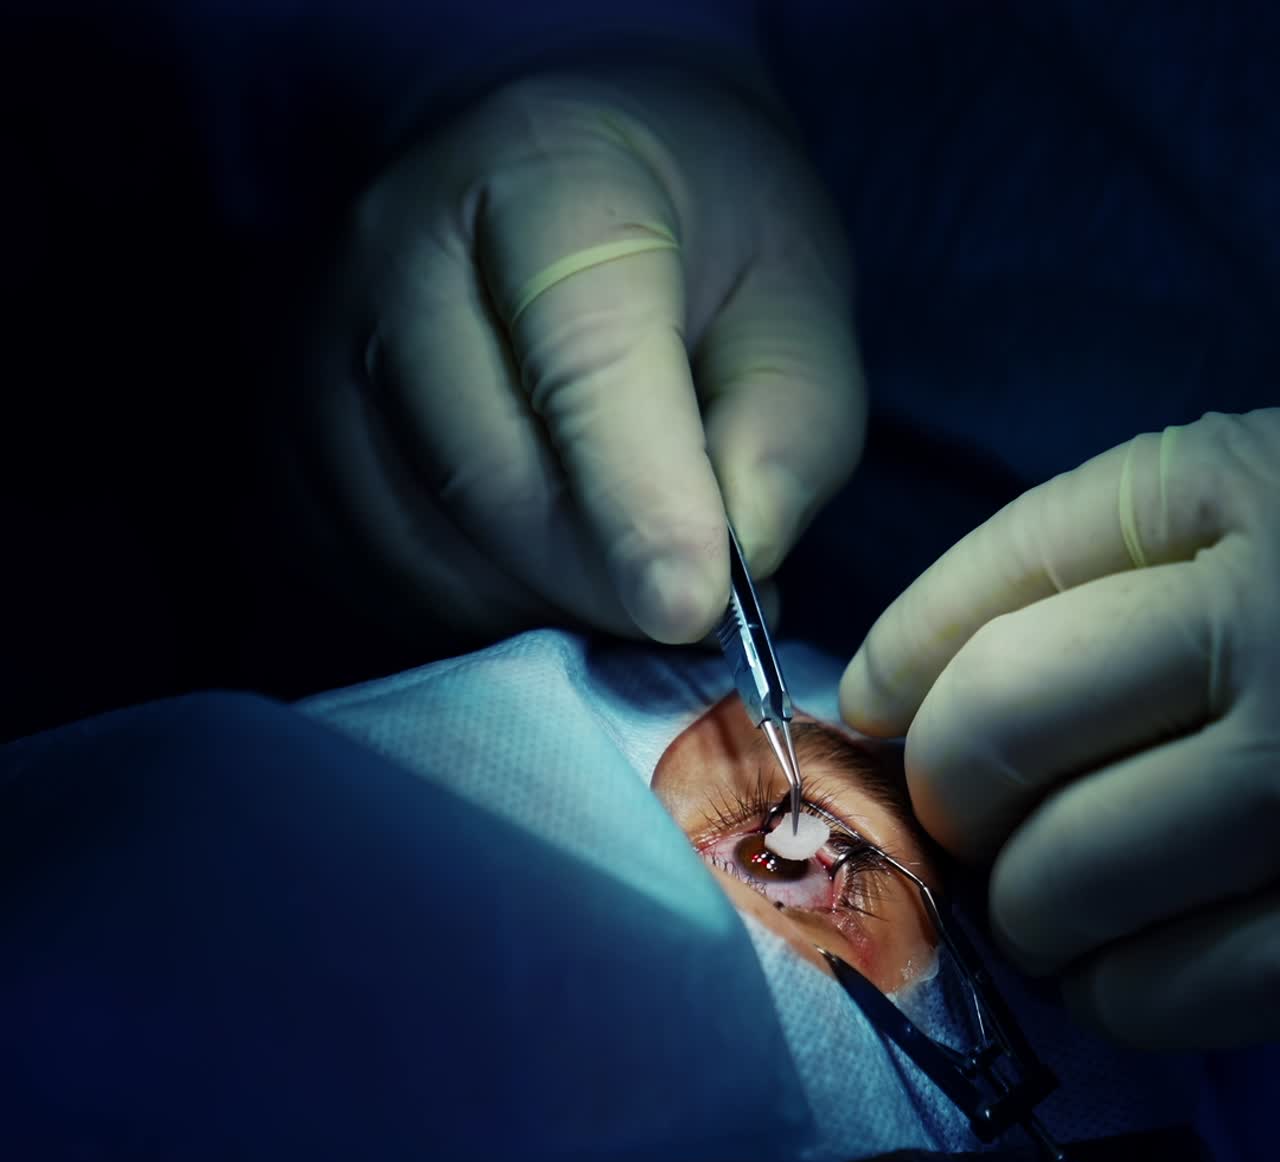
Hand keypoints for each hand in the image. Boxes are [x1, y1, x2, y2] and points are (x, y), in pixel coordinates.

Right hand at [289, 64, 863, 647]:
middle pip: (486, 478)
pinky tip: (534, 577)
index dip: (641, 504)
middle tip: (681, 607)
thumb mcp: (796, 307)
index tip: (695, 607)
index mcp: (548, 176)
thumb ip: (786, 435)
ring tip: (614, 576)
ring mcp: (317, 347)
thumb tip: (712, 587)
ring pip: (422, 551)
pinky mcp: (284, 438)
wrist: (553, 188)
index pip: (584, 361)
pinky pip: (370, 579)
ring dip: (537, 609)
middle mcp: (394, 248)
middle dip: (599, 583)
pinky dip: (469, 614)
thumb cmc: (694, 246)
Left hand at [838, 410, 1279, 1049]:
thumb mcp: (1238, 506)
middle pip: (996, 730)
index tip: (867, 713)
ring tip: (1046, 903)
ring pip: (1070, 875)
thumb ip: (1071, 575)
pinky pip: (1190, 988)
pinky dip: (1122, 995)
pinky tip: (1125, 970)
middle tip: (968, 816)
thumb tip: (879, 695)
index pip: (984, 594)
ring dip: (1024, 911)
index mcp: (1233, 487)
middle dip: (946, 796)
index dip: (896, 668)